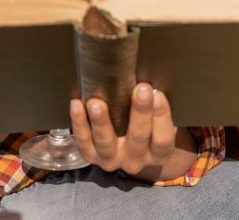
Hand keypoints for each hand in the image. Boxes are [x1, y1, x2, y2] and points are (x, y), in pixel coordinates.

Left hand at [69, 83, 196, 181]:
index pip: (162, 139)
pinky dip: (79, 123)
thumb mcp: (158, 118)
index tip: (157, 94)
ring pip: (106, 143)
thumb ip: (158, 104)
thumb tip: (153, 80)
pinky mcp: (91, 155)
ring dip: (101, 122)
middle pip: (138, 138)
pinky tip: (76, 105)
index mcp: (158, 153)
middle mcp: (135, 159)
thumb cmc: (147, 123)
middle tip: (141, 89)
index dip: (161, 117)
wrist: (129, 143)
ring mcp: (112, 159)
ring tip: (97, 103)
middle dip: (140, 112)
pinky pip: (83, 142)